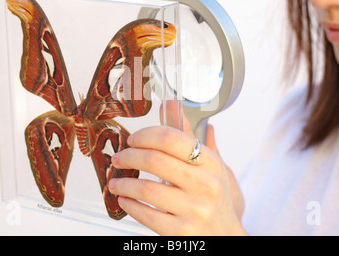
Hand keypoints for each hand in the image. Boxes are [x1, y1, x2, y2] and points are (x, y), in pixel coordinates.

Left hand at [108, 125, 246, 235]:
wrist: (223, 234)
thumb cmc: (212, 194)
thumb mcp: (207, 163)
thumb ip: (185, 135)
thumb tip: (169, 103)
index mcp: (210, 161)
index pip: (170, 137)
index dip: (144, 135)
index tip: (132, 140)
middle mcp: (205, 184)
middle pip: (154, 160)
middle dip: (128, 157)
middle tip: (118, 158)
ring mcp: (194, 209)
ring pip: (146, 189)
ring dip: (123, 183)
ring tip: (115, 182)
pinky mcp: (182, 231)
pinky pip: (146, 215)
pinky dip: (130, 205)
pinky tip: (124, 199)